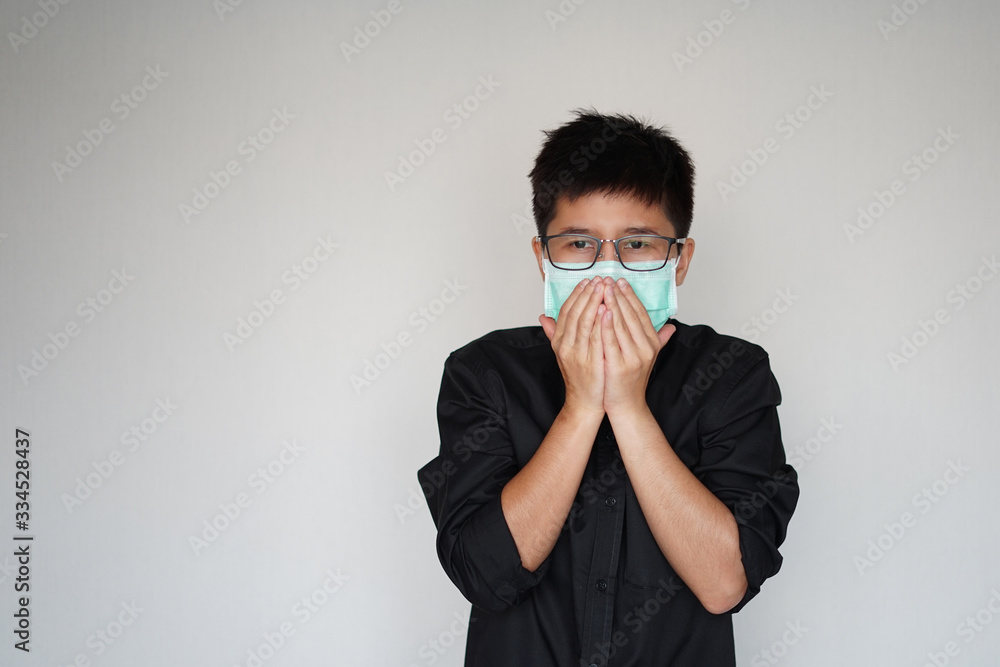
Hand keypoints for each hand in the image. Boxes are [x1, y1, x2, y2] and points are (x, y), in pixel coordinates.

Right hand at [540, 277, 606, 418]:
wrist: (584, 402)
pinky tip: (609, 310)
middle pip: (575, 313)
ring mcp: (577, 355)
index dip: (576, 295)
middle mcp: (565, 346)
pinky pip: (596, 338)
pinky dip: (601, 322)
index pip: (565, 312)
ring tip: (604, 288)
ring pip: (584, 322)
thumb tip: (542, 317)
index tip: (586, 282)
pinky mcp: (590, 363)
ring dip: (594, 303)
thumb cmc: (578, 376)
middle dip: (587, 294)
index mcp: (559, 342)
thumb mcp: (563, 353)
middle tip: (598, 280)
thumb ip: (554, 333)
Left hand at [599, 277, 674, 415]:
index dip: (630, 296)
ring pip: (622, 325)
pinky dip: (607, 325)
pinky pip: (612, 341)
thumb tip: (671, 326)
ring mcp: (634, 357)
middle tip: (608, 279)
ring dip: (612, 304)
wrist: (626, 405)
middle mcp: (646, 348)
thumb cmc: (632, 379)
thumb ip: (659, 340)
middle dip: (619, 295)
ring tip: (603, 289)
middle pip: (631, 316)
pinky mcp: (620, 366)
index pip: (640, 314)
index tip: (620, 282)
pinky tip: (601, 311)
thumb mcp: (648, 356)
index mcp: (652, 343)